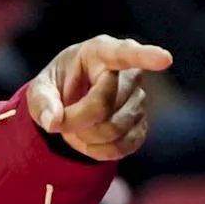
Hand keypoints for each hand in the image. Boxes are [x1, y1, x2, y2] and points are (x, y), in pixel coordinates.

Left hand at [26, 35, 172, 160]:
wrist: (71, 104)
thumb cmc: (57, 86)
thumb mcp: (40, 89)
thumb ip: (42, 102)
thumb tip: (53, 122)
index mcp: (100, 52)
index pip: (124, 54)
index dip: (145, 57)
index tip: (164, 59)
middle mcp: (127, 74)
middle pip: (103, 104)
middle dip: (75, 119)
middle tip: (60, 117)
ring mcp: (139, 100)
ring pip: (113, 129)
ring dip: (85, 135)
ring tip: (76, 124)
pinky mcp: (141, 126)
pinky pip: (123, 147)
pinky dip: (97, 151)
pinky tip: (88, 139)